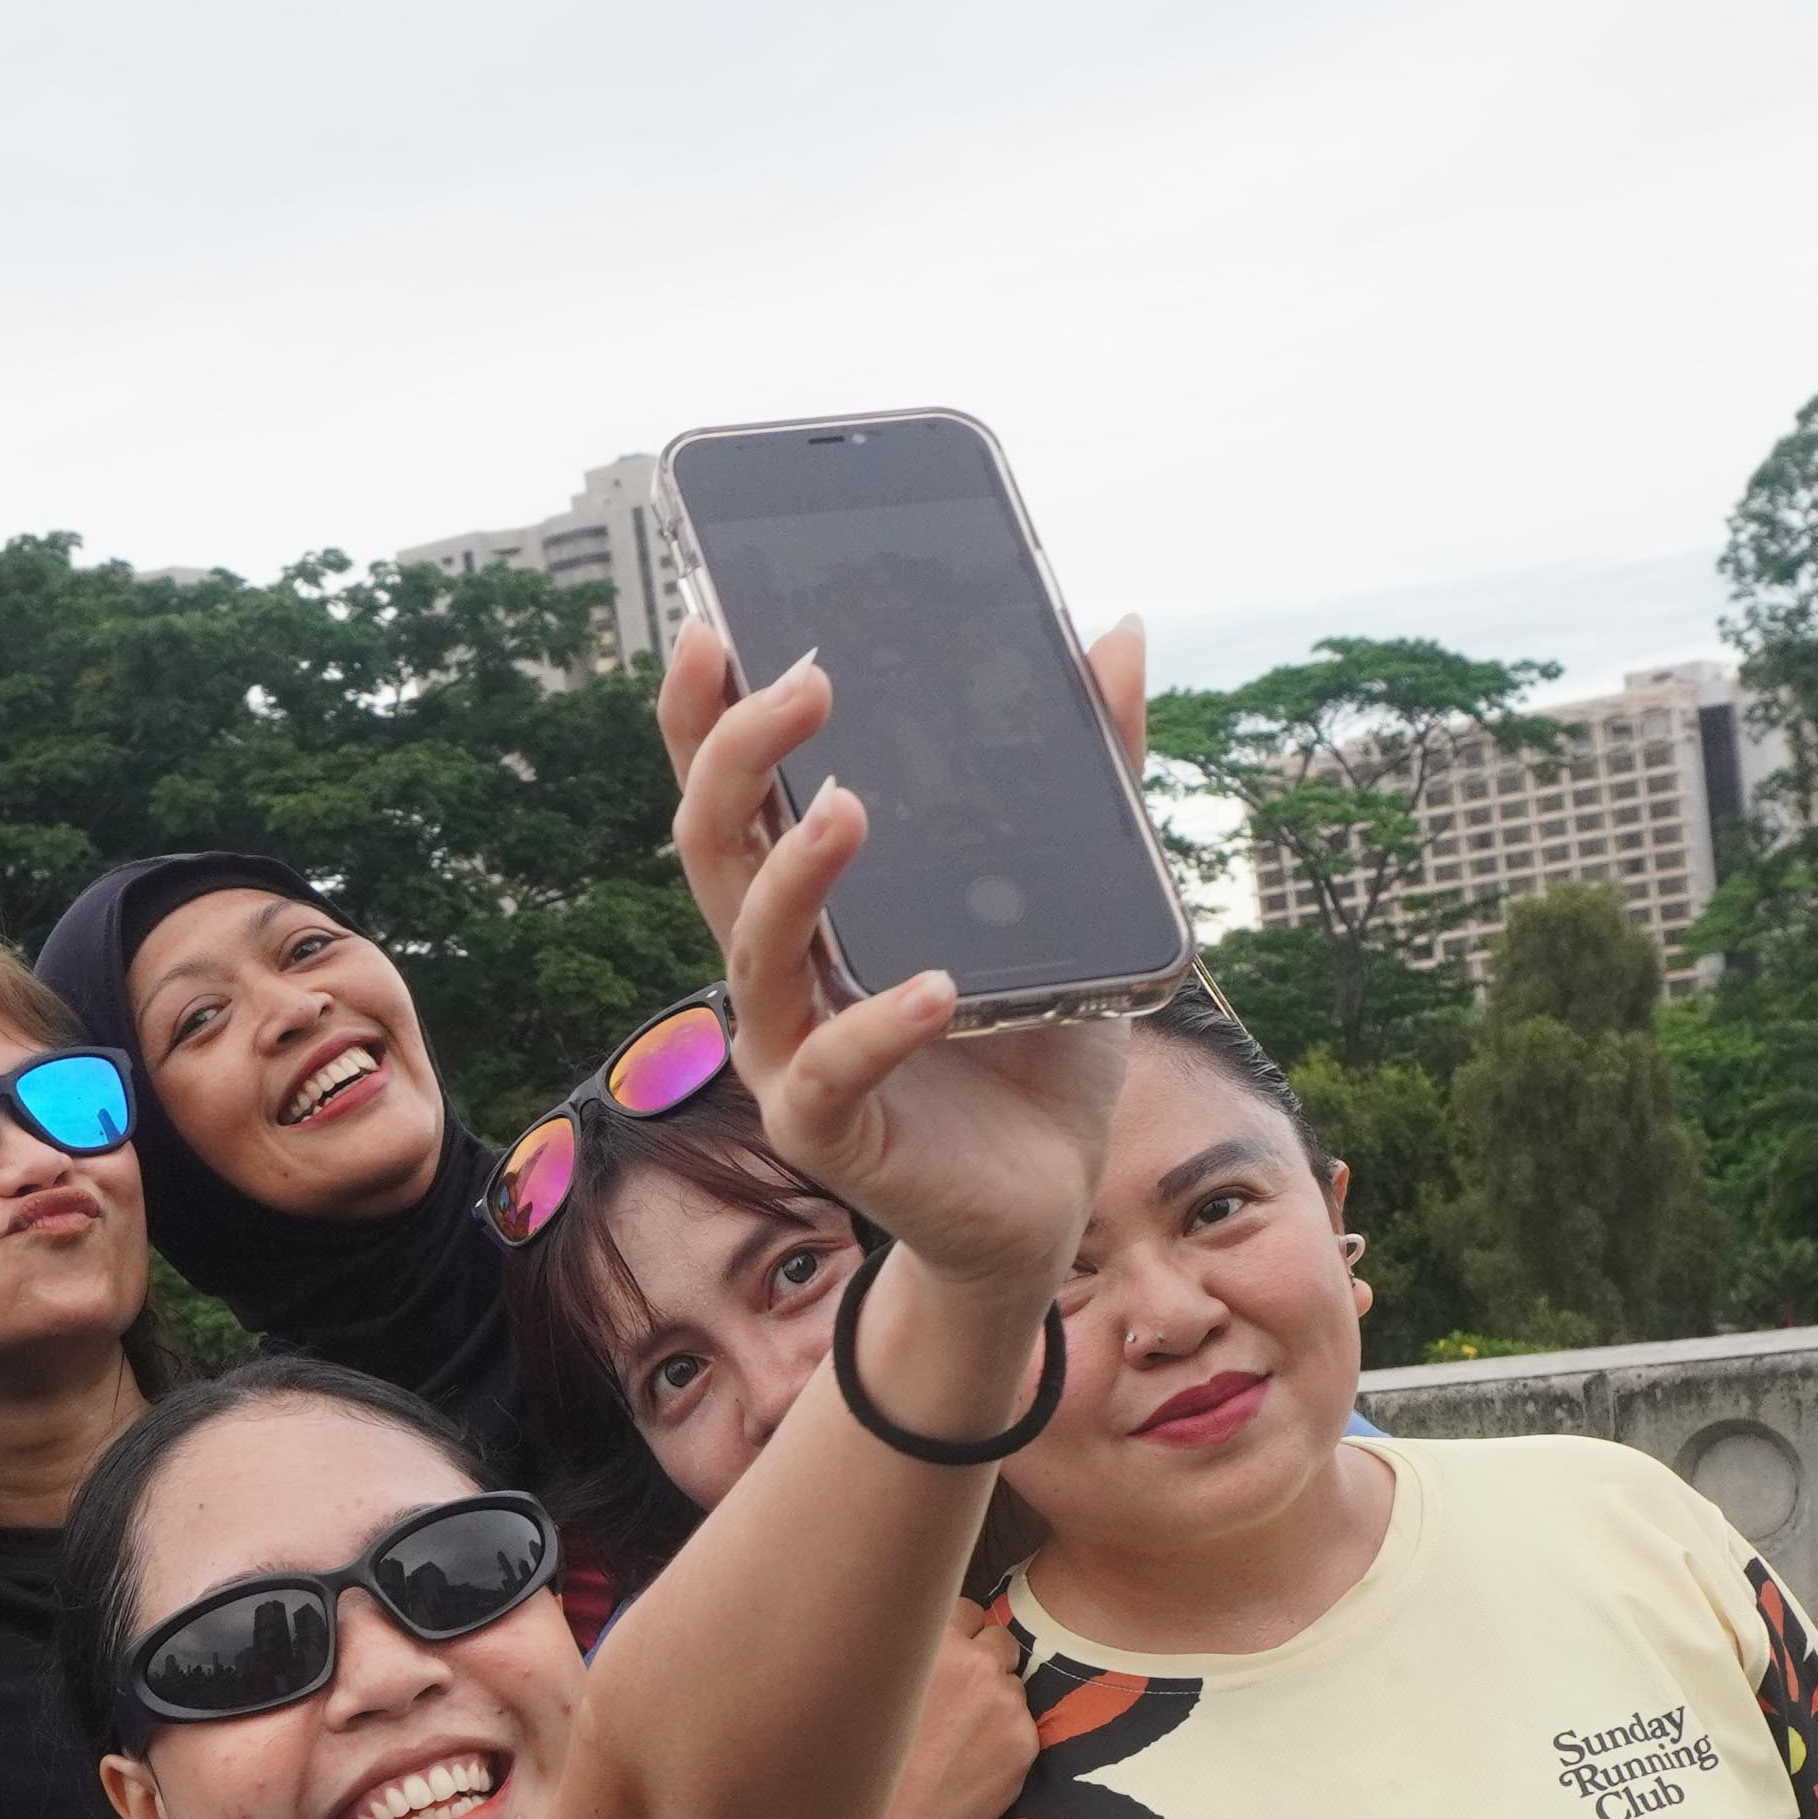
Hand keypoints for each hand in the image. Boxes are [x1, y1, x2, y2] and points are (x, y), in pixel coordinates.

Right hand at [656, 624, 1128, 1301]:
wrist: (1042, 1195)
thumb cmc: (1031, 1040)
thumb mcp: (1070, 897)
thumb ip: (1088, 774)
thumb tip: (1116, 633)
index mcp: (809, 898)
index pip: (730, 790)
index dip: (701, 713)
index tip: (715, 623)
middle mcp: (778, 963)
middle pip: (712, 846)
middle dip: (737, 756)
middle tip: (804, 682)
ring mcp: (790, 1047)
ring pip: (755, 950)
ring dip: (794, 877)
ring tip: (848, 809)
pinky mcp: (827, 1129)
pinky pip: (831, 1071)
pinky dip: (877, 1026)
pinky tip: (932, 992)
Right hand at [885, 1599, 1036, 1818]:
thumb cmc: (870, 1756)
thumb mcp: (875, 1683)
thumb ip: (906, 1652)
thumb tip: (921, 1636)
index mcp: (934, 1640)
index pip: (966, 1610)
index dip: (958, 1636)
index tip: (948, 1659)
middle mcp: (975, 1662)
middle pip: (998, 1638)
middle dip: (984, 1661)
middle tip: (960, 1696)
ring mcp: (1005, 1700)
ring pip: (1013, 1682)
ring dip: (997, 1699)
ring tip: (963, 1735)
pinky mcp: (1025, 1738)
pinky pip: (1023, 1723)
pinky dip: (1005, 1738)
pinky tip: (974, 1760)